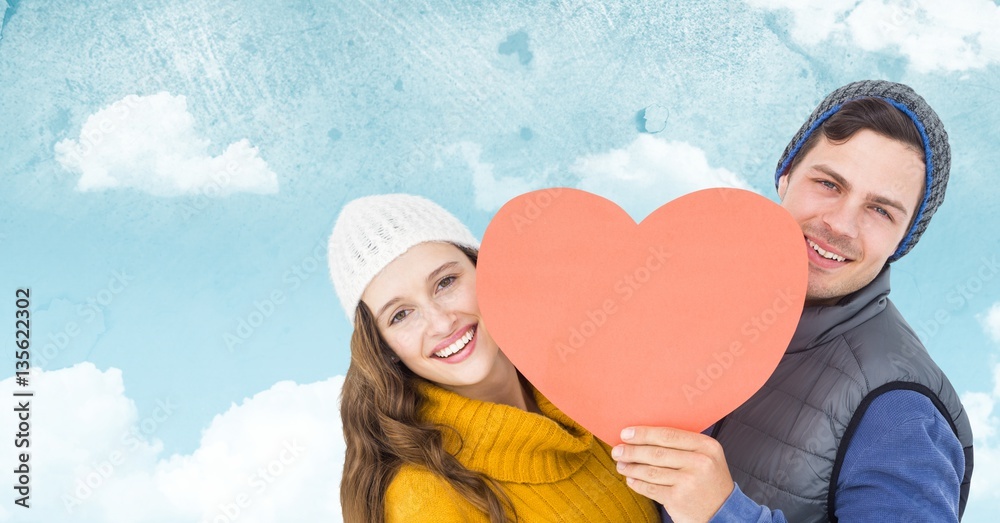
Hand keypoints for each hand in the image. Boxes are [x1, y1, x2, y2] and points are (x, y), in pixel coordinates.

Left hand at [612, 426, 734, 522]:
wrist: (723, 513)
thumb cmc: (709, 481)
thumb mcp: (706, 457)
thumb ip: (683, 445)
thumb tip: (644, 435)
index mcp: (706, 446)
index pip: (668, 435)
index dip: (643, 434)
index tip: (626, 433)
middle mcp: (700, 462)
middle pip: (656, 453)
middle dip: (632, 451)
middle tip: (617, 450)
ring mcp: (689, 481)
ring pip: (651, 471)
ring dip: (631, 467)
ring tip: (621, 465)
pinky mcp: (679, 499)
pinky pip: (651, 488)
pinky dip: (637, 483)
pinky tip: (631, 480)